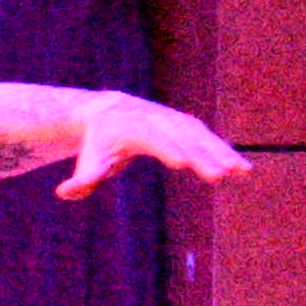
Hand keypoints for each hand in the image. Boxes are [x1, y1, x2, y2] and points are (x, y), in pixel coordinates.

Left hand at [65, 91, 247, 195]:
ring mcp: (173, 120)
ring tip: (242, 172)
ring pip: (201, 136)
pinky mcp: (186, 124)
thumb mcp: (90, 161)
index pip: (153, 140)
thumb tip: (63, 193)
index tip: (182, 163)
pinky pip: (208, 138)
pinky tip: (242, 168)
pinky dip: (225, 150)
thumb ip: (81, 179)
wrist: (108, 112)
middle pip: (182, 138)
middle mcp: (158, 120)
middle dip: (201, 156)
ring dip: (222, 153)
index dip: (168, 149)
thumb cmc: (98, 143)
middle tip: (219, 175)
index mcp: (133, 128)